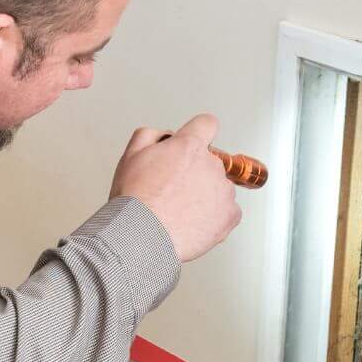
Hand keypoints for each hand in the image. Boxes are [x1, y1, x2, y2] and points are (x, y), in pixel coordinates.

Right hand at [110, 113, 241, 263]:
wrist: (143, 236)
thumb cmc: (135, 201)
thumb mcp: (131, 155)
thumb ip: (151, 136)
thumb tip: (165, 135)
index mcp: (189, 146)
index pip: (206, 124)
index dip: (199, 133)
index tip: (197, 142)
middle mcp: (211, 165)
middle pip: (210, 161)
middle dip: (195, 172)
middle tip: (174, 190)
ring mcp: (224, 191)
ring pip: (220, 188)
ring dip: (206, 196)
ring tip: (181, 212)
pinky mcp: (230, 215)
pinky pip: (228, 212)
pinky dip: (216, 218)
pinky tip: (194, 223)